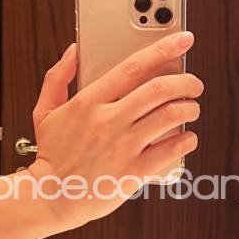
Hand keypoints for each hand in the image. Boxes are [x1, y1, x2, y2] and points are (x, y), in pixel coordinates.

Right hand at [22, 31, 202, 227]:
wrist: (50, 197)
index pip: (133, 67)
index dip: (163, 49)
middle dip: (186, 81)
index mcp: (88, 102)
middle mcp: (108, 121)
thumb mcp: (45, 112)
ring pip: (171, 116)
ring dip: (190, 108)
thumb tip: (74, 51)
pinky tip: (187, 137)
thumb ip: (58, 78)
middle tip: (193, 83)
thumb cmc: (51, 155)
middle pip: (159, 89)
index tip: (182, 40)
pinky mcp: (134, 172)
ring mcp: (123, 147)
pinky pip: (172, 150)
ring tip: (192, 108)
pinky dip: (187, 140)